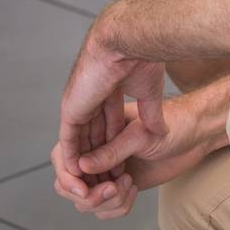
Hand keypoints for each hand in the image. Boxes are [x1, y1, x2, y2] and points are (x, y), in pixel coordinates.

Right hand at [51, 97, 215, 218]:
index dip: (67, 177)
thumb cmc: (175, 121)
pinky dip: (117, 206)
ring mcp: (108, 170)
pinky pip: (106, 207)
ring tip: (129, 185)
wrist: (199, 132)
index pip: (63, 156)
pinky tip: (134, 188)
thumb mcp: (140, 135)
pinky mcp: (122, 184)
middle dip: (88, 195)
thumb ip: (111, 151)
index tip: (85, 190)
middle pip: (69, 184)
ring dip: (105, 202)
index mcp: (94, 128)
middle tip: (114, 189)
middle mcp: (96, 151)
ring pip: (87, 201)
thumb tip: (82, 167)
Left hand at [57, 33, 166, 211]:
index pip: (109, 125)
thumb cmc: (140, 57)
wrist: (127, 43)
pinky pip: (68, 141)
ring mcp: (79, 104)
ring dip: (87, 165)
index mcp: (108, 89)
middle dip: (101, 160)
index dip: (117, 146)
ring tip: (95, 186)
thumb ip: (152, 113)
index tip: (126, 166)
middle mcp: (90, 98)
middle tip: (109, 182)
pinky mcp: (71, 109)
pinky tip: (77, 178)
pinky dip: (73, 160)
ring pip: (79, 142)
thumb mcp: (149, 93)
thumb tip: (161, 130)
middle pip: (93, 136)